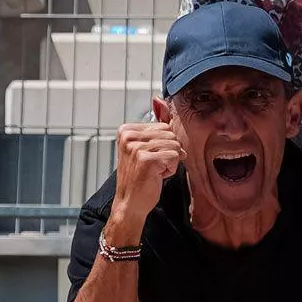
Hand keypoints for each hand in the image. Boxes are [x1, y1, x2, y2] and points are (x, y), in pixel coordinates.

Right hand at [108, 114, 181, 236]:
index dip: (165, 144)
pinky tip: (157, 176)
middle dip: (170, 152)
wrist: (130, 202)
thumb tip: (159, 99)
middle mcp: (128, 136)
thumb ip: (155, 125)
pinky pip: (175, 157)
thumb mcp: (147, 147)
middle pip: (171, 134)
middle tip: (154, 166)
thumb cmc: (141, 175)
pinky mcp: (146, 159)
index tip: (150, 157)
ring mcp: (136, 147)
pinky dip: (171, 169)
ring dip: (171, 162)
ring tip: (155, 170)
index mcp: (126, 130)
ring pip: (175, 146)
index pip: (164, 126)